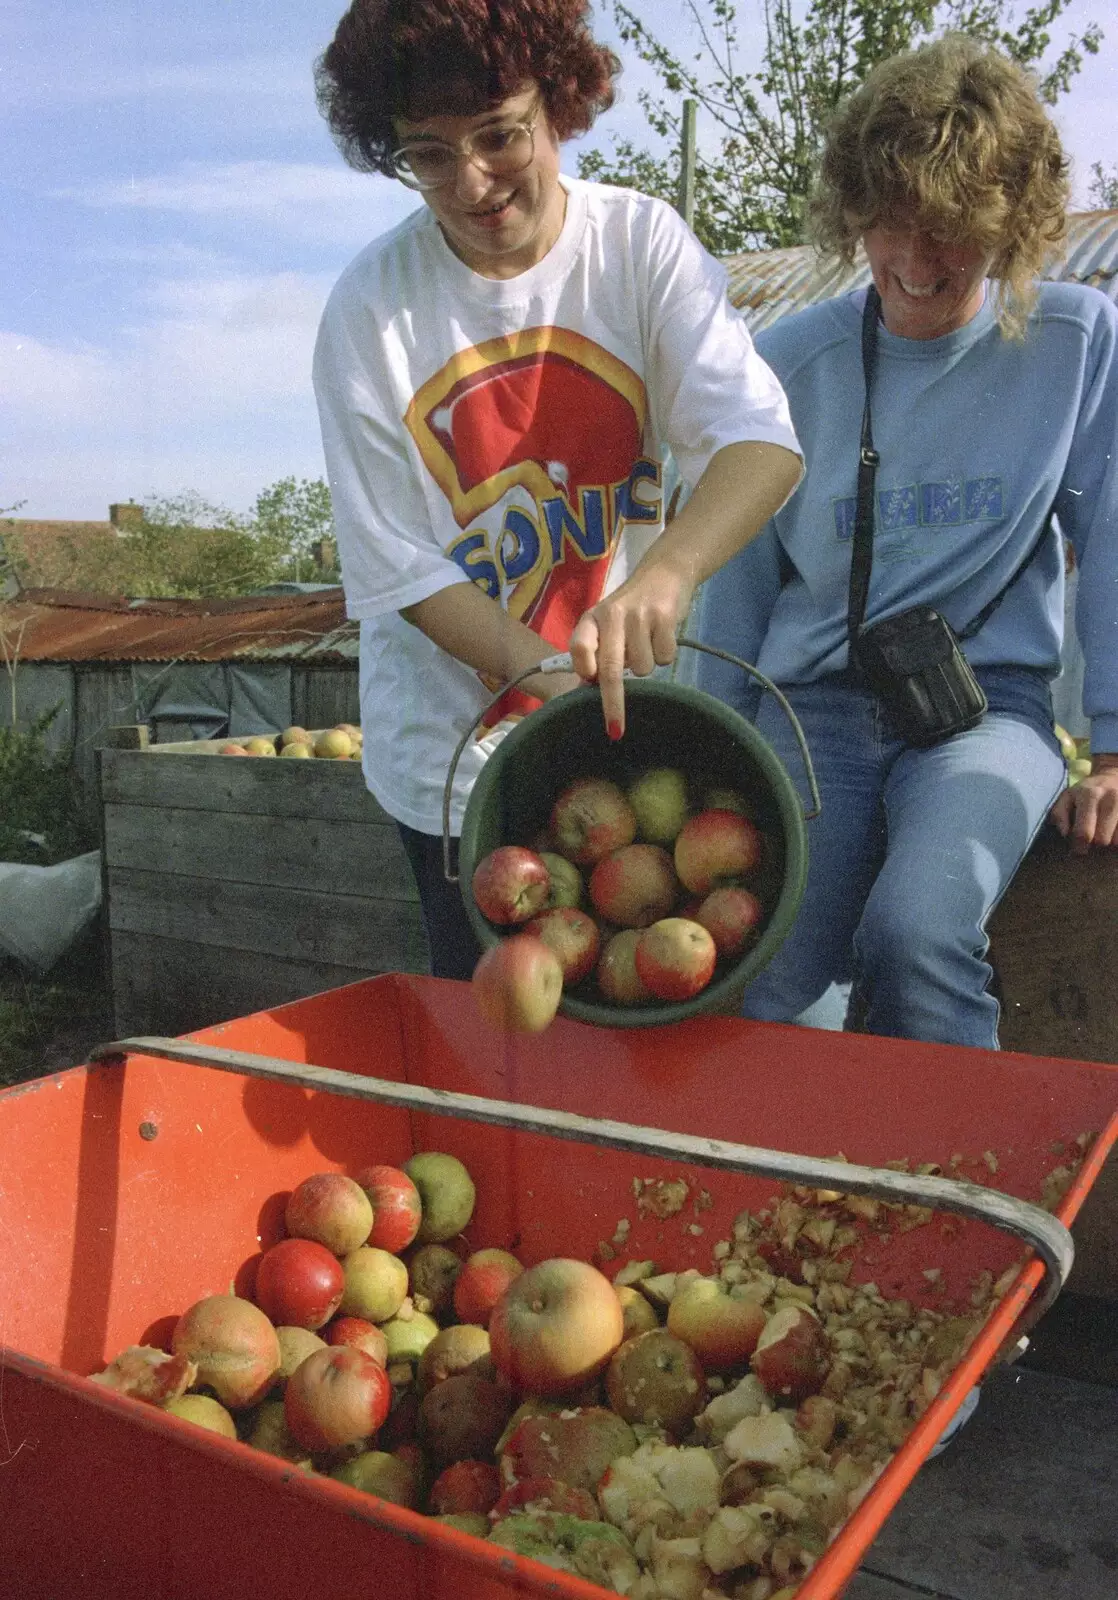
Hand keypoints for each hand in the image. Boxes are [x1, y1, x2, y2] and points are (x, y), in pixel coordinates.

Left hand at [568, 558, 692, 738]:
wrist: (665, 572)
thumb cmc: (630, 607)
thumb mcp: (606, 622)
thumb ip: (596, 650)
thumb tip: (586, 685)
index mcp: (592, 618)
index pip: (579, 646)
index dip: (583, 668)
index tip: (588, 684)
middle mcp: (612, 615)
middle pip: (610, 668)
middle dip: (613, 703)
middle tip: (615, 730)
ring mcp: (639, 616)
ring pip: (642, 668)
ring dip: (647, 664)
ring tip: (648, 642)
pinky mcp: (664, 617)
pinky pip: (664, 657)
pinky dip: (665, 655)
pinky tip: (663, 636)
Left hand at [1047, 756, 1117, 853]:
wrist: (1114, 776)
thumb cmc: (1086, 791)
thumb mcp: (1067, 797)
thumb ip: (1059, 814)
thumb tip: (1065, 834)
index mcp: (1090, 796)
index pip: (1084, 832)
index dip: (1079, 846)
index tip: (1078, 849)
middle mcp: (1111, 799)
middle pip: (1103, 840)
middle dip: (1095, 845)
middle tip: (1092, 841)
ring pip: (1117, 841)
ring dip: (1110, 842)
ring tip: (1104, 834)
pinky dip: (1117, 838)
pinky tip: (1113, 832)